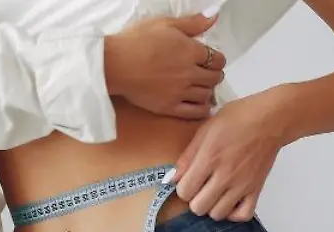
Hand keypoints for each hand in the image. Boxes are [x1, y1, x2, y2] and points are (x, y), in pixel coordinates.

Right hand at [104, 15, 226, 119]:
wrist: (116, 64)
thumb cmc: (137, 41)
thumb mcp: (165, 24)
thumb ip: (192, 23)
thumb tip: (214, 17)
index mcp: (190, 52)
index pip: (217, 59)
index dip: (217, 59)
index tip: (212, 59)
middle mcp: (189, 73)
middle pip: (214, 78)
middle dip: (214, 74)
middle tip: (208, 73)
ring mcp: (180, 92)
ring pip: (206, 95)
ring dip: (208, 90)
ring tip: (201, 86)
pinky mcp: (170, 107)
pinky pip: (195, 112)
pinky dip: (202, 109)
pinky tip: (200, 105)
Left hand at [170, 88, 294, 221]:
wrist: (270, 120)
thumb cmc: (238, 119)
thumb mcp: (205, 130)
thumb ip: (187, 156)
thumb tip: (172, 178)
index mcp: (209, 159)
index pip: (185, 191)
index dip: (182, 187)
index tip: (188, 179)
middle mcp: (225, 176)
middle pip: (198, 207)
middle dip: (195, 199)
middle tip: (200, 187)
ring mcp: (242, 185)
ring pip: (218, 214)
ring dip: (212, 206)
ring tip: (215, 194)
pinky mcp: (256, 190)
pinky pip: (243, 215)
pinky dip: (234, 213)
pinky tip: (230, 201)